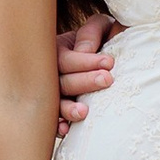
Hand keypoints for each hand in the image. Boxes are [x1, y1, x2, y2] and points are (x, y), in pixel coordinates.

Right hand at [55, 10, 120, 138]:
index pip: (67, 59)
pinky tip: (66, 130)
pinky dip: (57, 126)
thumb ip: (91, 33)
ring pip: (55, 102)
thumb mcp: (97, 28)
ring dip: (67, 108)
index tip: (109, 63)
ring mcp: (50, 94)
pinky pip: (52, 120)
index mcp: (56, 51)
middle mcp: (49, 74)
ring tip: (84, 113)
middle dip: (84, 82)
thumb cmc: (99, 39)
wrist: (99, 53)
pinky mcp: (55, 111)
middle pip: (62, 81)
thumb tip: (85, 51)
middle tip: (107, 80)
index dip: (86, 61)